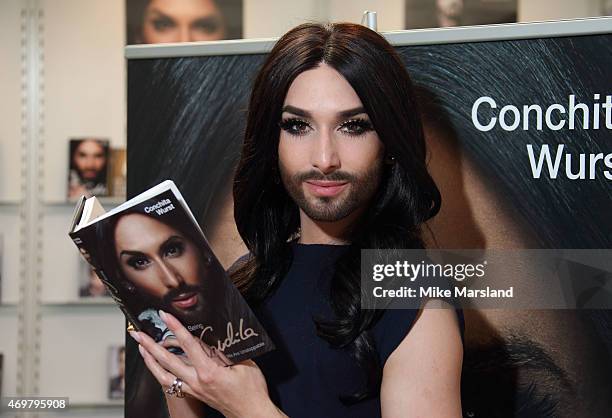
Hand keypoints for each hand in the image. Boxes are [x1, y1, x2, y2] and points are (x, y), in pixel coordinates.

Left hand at [129, 311, 285, 417]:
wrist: (251, 414)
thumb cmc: (251, 390)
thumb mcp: (244, 364)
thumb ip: (225, 351)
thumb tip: (210, 339)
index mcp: (209, 372)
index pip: (188, 344)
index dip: (176, 328)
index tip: (166, 316)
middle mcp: (197, 382)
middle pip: (168, 361)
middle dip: (151, 346)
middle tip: (138, 333)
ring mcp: (194, 389)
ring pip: (164, 375)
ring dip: (151, 361)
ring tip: (141, 348)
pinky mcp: (194, 394)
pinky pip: (171, 383)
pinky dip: (160, 373)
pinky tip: (156, 365)